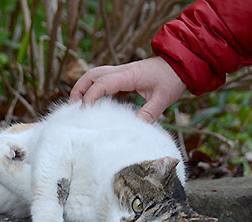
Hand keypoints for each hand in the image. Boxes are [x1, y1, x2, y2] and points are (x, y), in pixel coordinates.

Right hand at [70, 57, 185, 122]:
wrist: (181, 64)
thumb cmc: (172, 79)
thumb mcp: (163, 98)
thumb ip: (149, 112)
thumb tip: (135, 128)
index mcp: (129, 75)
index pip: (103, 83)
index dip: (91, 96)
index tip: (84, 111)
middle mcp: (122, 71)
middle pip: (93, 74)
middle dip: (79, 88)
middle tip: (71, 105)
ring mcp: (123, 72)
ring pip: (96, 74)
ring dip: (84, 86)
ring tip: (77, 104)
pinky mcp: (125, 76)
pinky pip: (105, 79)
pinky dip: (95, 88)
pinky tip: (94, 102)